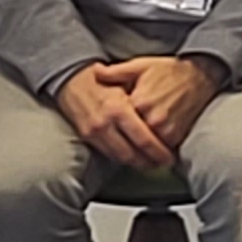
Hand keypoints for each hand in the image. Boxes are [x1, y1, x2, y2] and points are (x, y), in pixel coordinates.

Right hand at [54, 64, 171, 170]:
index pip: (144, 139)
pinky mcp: (87, 137)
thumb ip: (143, 99)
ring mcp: (94, 132)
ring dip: (137, 164)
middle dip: (150, 162)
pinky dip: (123, 158)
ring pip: (121, 158)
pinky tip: (133, 157)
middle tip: (163, 164)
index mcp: (119, 108)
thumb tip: (164, 118)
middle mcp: (106, 123)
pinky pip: (108, 154)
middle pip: (133, 154)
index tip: (169, 157)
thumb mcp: (126, 80)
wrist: (71, 78)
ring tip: (151, 163)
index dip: (159, 152)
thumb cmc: (104, 77)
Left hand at [109, 55, 223, 156]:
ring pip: (143, 147)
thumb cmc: (168, 70)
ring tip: (128, 146)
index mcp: (140, 101)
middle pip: (129, 138)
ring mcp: (166, 131)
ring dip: (136, 148)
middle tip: (114, 141)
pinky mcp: (176, 137)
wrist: (199, 76)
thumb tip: (95, 72)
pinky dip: (151, 150)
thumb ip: (116, 72)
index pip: (118, 120)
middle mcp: (153, 119)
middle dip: (121, 140)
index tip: (105, 124)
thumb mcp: (140, 66)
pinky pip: (158, 149)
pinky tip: (144, 148)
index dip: (111, 123)